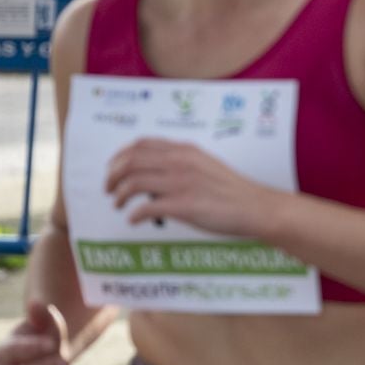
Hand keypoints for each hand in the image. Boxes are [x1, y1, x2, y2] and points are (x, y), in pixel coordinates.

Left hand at [104, 138, 281, 235]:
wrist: (256, 207)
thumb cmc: (233, 190)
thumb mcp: (206, 164)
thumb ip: (182, 163)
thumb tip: (156, 171)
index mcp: (185, 151)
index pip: (141, 145)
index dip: (120, 156)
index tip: (113, 168)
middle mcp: (180, 163)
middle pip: (131, 162)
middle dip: (112, 175)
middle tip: (108, 188)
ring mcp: (181, 183)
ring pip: (133, 183)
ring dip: (119, 195)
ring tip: (117, 204)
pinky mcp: (184, 206)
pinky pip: (147, 208)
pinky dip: (134, 214)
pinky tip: (134, 220)